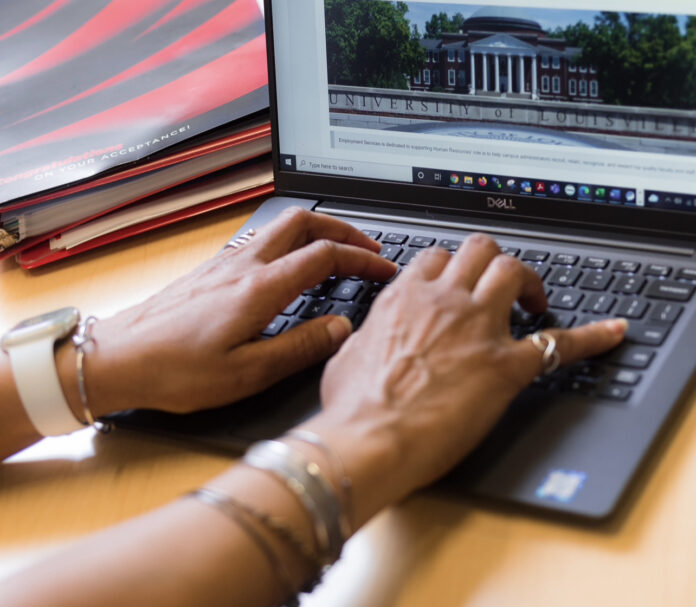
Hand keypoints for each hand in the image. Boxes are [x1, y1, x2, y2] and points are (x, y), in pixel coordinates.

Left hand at [64, 207, 395, 417]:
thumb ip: (301, 347)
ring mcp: (226, 261)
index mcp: (260, 288)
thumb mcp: (247, 372)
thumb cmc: (176, 370)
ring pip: (282, 225)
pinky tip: (292, 265)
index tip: (385, 270)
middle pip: (305, 222)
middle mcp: (244, 264)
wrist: (118, 357)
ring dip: (318, 231)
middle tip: (368, 249)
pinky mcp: (213, 268)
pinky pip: (262, 239)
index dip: (363, 259)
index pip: (325, 256)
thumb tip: (341, 328)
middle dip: (344, 230)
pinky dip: (292, 241)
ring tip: (338, 252)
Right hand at [309, 234, 626, 524]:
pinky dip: (590, 336)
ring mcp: (478, 328)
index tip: (458, 278)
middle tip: (500, 281)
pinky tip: (610, 333)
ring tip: (535, 299)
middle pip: (480, 250)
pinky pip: (560, 342)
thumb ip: (365, 336)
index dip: (452, 266)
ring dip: (528, 280)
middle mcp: (445, 301)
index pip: (437, 258)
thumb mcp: (346, 357)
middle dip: (492, 260)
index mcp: (405, 298)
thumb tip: (363, 336)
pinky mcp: (506, 365)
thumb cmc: (353, 405)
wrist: (369, 438)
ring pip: (513, 271)